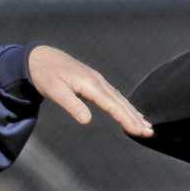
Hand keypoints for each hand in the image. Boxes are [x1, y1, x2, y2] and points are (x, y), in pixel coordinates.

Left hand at [26, 45, 151, 136]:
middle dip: (135, 118)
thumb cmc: (46, 76)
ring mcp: (98, 81)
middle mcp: (99, 82)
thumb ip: (72, 105)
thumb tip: (87, 121)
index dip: (126, 119)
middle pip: (121, 103)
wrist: (41, 58)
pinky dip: (124, 105)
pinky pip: (114, 96)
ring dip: (133, 113)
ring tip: (146, 125)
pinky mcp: (95, 82)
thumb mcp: (55, 92)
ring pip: (120, 99)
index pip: (113, 105)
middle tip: (149, 132)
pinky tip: (130, 112)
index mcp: (91, 85)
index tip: (137, 130)